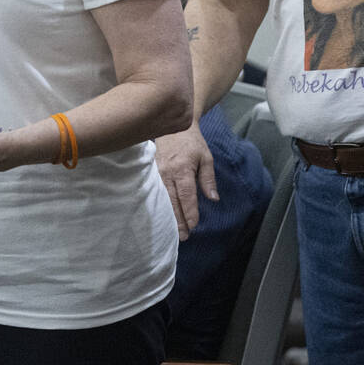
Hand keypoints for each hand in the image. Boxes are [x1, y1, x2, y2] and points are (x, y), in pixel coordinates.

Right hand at [155, 122, 216, 240]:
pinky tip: (160, 218)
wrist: (171, 127)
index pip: (187, 194)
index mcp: (182, 168)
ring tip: (173, 233)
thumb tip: (213, 198)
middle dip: (178, 220)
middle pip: (172, 201)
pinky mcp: (150, 174)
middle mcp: (167, 172)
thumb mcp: (206, 157)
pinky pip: (154, 194)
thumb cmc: (192, 143)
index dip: (190, 211)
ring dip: (167, 217)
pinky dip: (158, 207)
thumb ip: (208, 178)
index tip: (194, 225)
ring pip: (162, 200)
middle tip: (184, 237)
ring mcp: (156, 173)